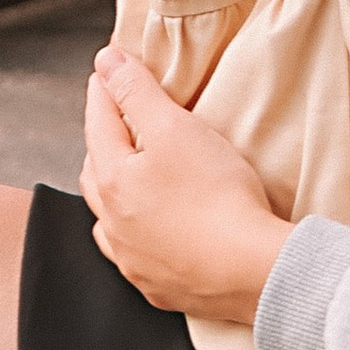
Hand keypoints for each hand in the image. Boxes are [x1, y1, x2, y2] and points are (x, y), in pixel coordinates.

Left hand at [80, 45, 292, 324]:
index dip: (104, 90)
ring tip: (128, 178)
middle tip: (116, 119)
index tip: (107, 70)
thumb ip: (137, 93)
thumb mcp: (176, 129)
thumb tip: (106, 62)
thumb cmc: (217, 198)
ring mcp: (134, 260)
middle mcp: (113, 223)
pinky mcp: (160, 286)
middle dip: (103, 141)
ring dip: (115, 194)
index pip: (99, 122)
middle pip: (96, 171)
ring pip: (110, 219)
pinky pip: (137, 255)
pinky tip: (152, 233)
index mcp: (111, 180)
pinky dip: (138, 235)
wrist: (252, 271)